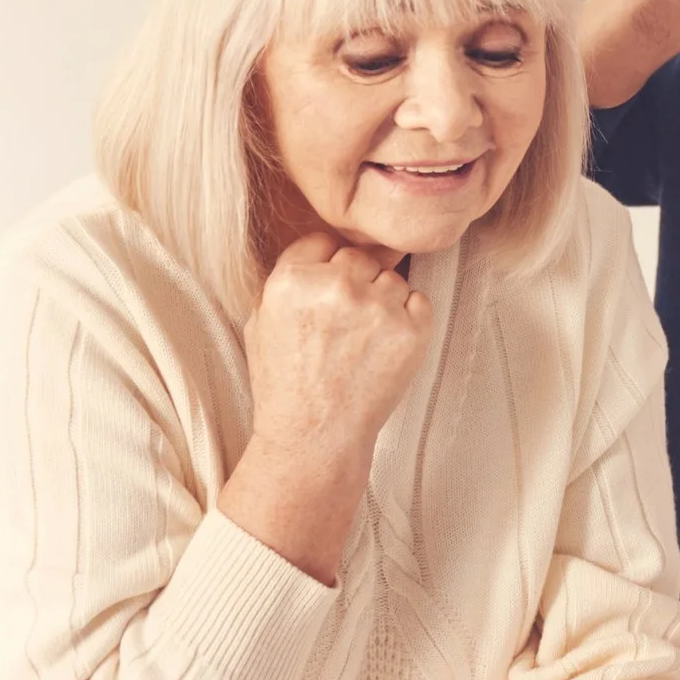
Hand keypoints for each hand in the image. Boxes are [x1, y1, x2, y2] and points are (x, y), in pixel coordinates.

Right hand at [245, 234, 432, 462]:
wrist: (314, 437)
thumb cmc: (285, 385)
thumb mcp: (261, 322)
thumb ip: (287, 279)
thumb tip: (322, 249)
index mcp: (292, 280)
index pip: (323, 241)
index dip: (326, 267)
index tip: (327, 294)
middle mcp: (336, 286)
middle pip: (359, 258)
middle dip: (355, 284)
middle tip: (345, 327)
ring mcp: (378, 307)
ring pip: (392, 279)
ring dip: (383, 302)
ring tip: (363, 343)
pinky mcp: (412, 330)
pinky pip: (419, 301)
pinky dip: (409, 320)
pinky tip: (384, 348)